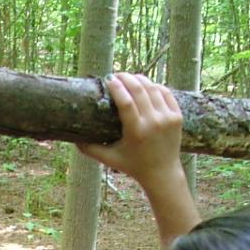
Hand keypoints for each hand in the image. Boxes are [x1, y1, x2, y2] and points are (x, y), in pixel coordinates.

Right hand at [78, 73, 183, 188]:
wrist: (162, 174)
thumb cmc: (133, 166)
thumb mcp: (110, 159)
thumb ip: (90, 149)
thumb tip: (72, 139)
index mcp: (137, 132)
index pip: (126, 101)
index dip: (116, 87)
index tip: (108, 79)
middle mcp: (154, 123)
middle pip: (139, 89)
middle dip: (126, 78)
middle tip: (117, 76)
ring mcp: (168, 118)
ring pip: (153, 88)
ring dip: (139, 79)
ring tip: (129, 79)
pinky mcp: (177, 116)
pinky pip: (165, 92)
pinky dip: (154, 86)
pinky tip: (145, 86)